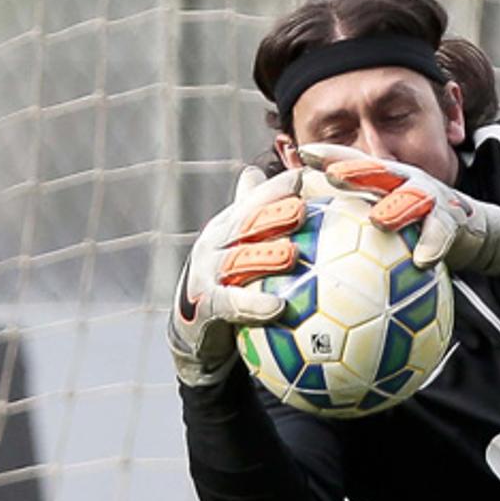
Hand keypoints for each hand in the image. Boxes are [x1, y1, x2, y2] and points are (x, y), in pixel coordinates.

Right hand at [168, 166, 333, 387]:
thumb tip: (300, 180)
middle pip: (243, 225)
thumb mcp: (247, 248)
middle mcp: (214, 244)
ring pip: (236, 261)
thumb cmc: (233, 280)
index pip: (252, 202)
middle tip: (300, 210)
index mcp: (228, 226)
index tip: (303, 177)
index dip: (275, 189)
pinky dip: (254, 305)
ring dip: (264, 257)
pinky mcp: (207, 304)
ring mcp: (207, 273)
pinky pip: (232, 303)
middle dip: (270, 214)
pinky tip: (279, 308)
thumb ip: (268, 220)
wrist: (197, 323)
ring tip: (292, 255)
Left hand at [298, 143, 499, 275]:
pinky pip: (442, 232)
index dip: (329, 154)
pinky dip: (433, 245)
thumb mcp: (384, 215)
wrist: (469, 232)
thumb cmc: (415, 226)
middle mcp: (406, 180)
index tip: (303, 154)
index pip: (353, 160)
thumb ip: (350, 218)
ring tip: (380, 221)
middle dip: (357, 170)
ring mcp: (431, 197)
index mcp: (384, 177)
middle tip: (334, 175)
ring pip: (412, 197)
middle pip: (380, 170)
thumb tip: (305, 234)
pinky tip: (423, 260)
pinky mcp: (453, 220)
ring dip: (396, 207)